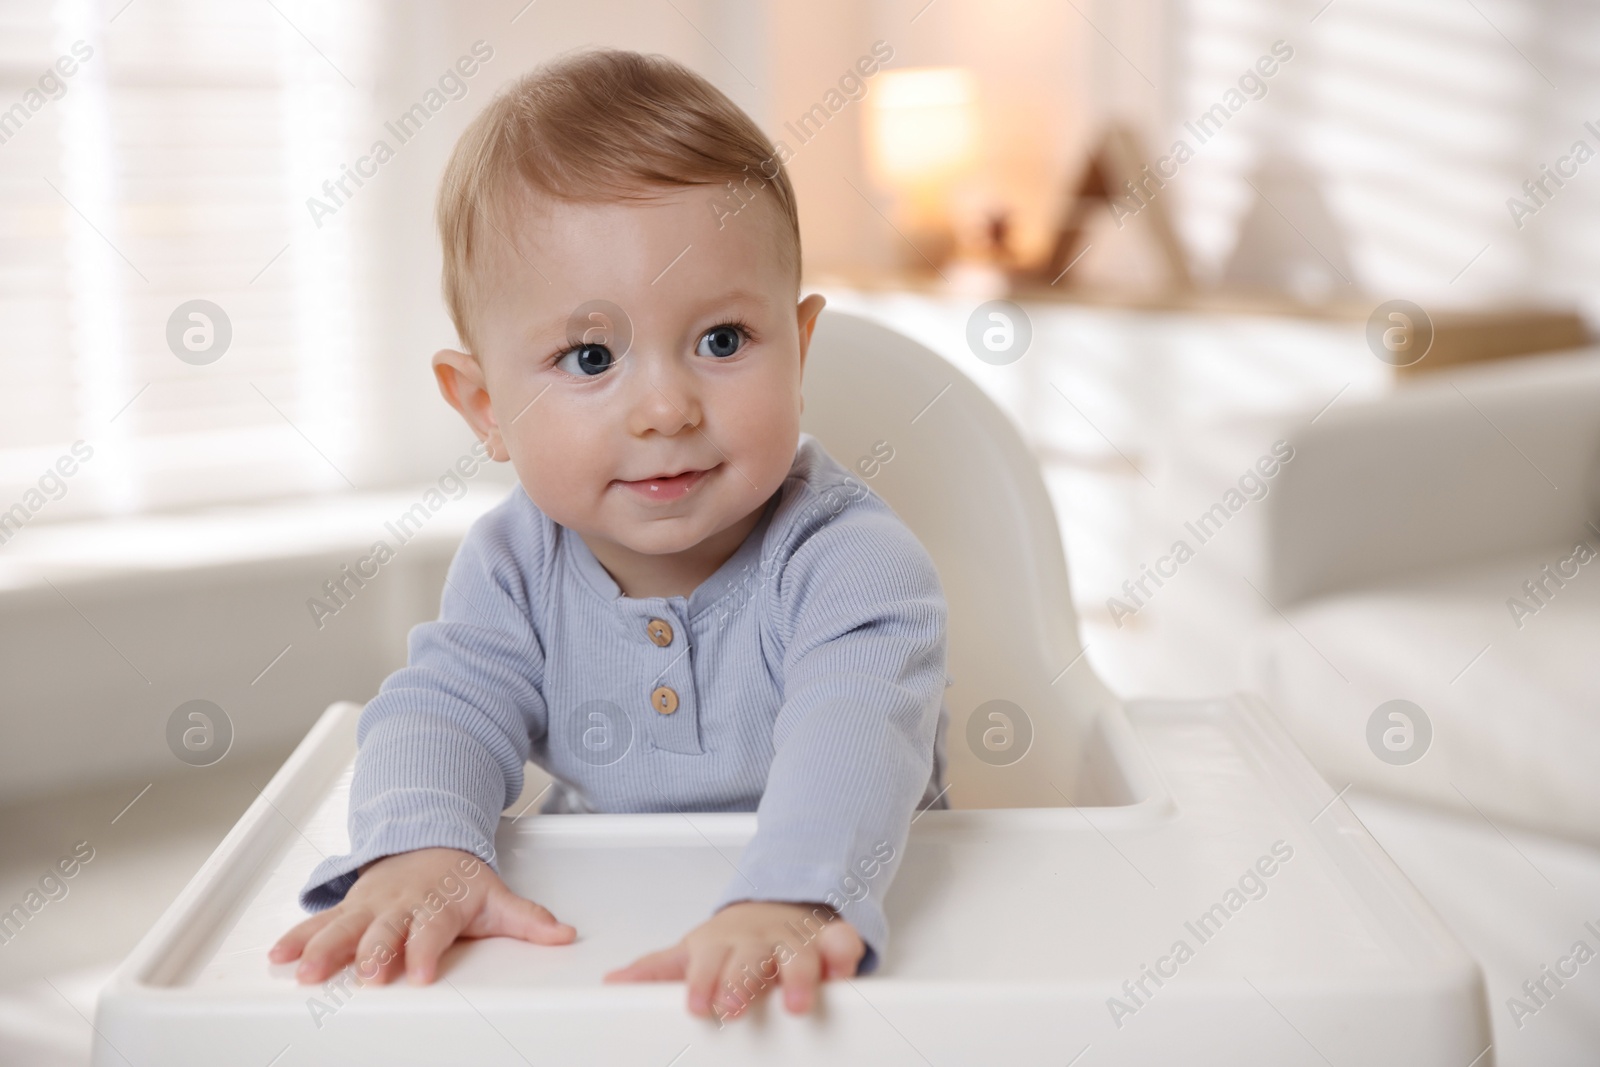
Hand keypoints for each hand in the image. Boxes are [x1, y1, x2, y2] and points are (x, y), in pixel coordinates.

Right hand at [269, 847, 575, 984]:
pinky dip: (297, 937)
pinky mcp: (349, 909)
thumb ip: (527, 920)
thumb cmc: (460, 881)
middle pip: (384, 931)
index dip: (425, 950)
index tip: (419, 971)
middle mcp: (400, 906)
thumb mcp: (496, 897)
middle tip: (364, 972)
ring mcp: (370, 906)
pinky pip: (319, 922)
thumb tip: (563, 935)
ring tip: (306, 971)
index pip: (431, 931)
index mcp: (437, 905)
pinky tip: (279, 957)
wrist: (428, 841)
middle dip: (372, 952)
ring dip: (324, 948)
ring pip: (344, 927)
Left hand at [601, 900, 864, 1021]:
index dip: (703, 982)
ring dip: (799, 975)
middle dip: (743, 982)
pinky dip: (845, 951)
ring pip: (799, 952)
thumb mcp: (692, 954)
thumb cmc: (730, 943)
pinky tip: (846, 968)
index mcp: (721, 945)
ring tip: (798, 1005)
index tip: (699, 1005)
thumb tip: (612, 983)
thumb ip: (657, 971)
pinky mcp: (829, 940)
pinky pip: (842, 940)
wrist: (776, 906)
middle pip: (751, 959)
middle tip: (734, 1007)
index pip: (708, 962)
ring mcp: (794, 939)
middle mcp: (758, 941)